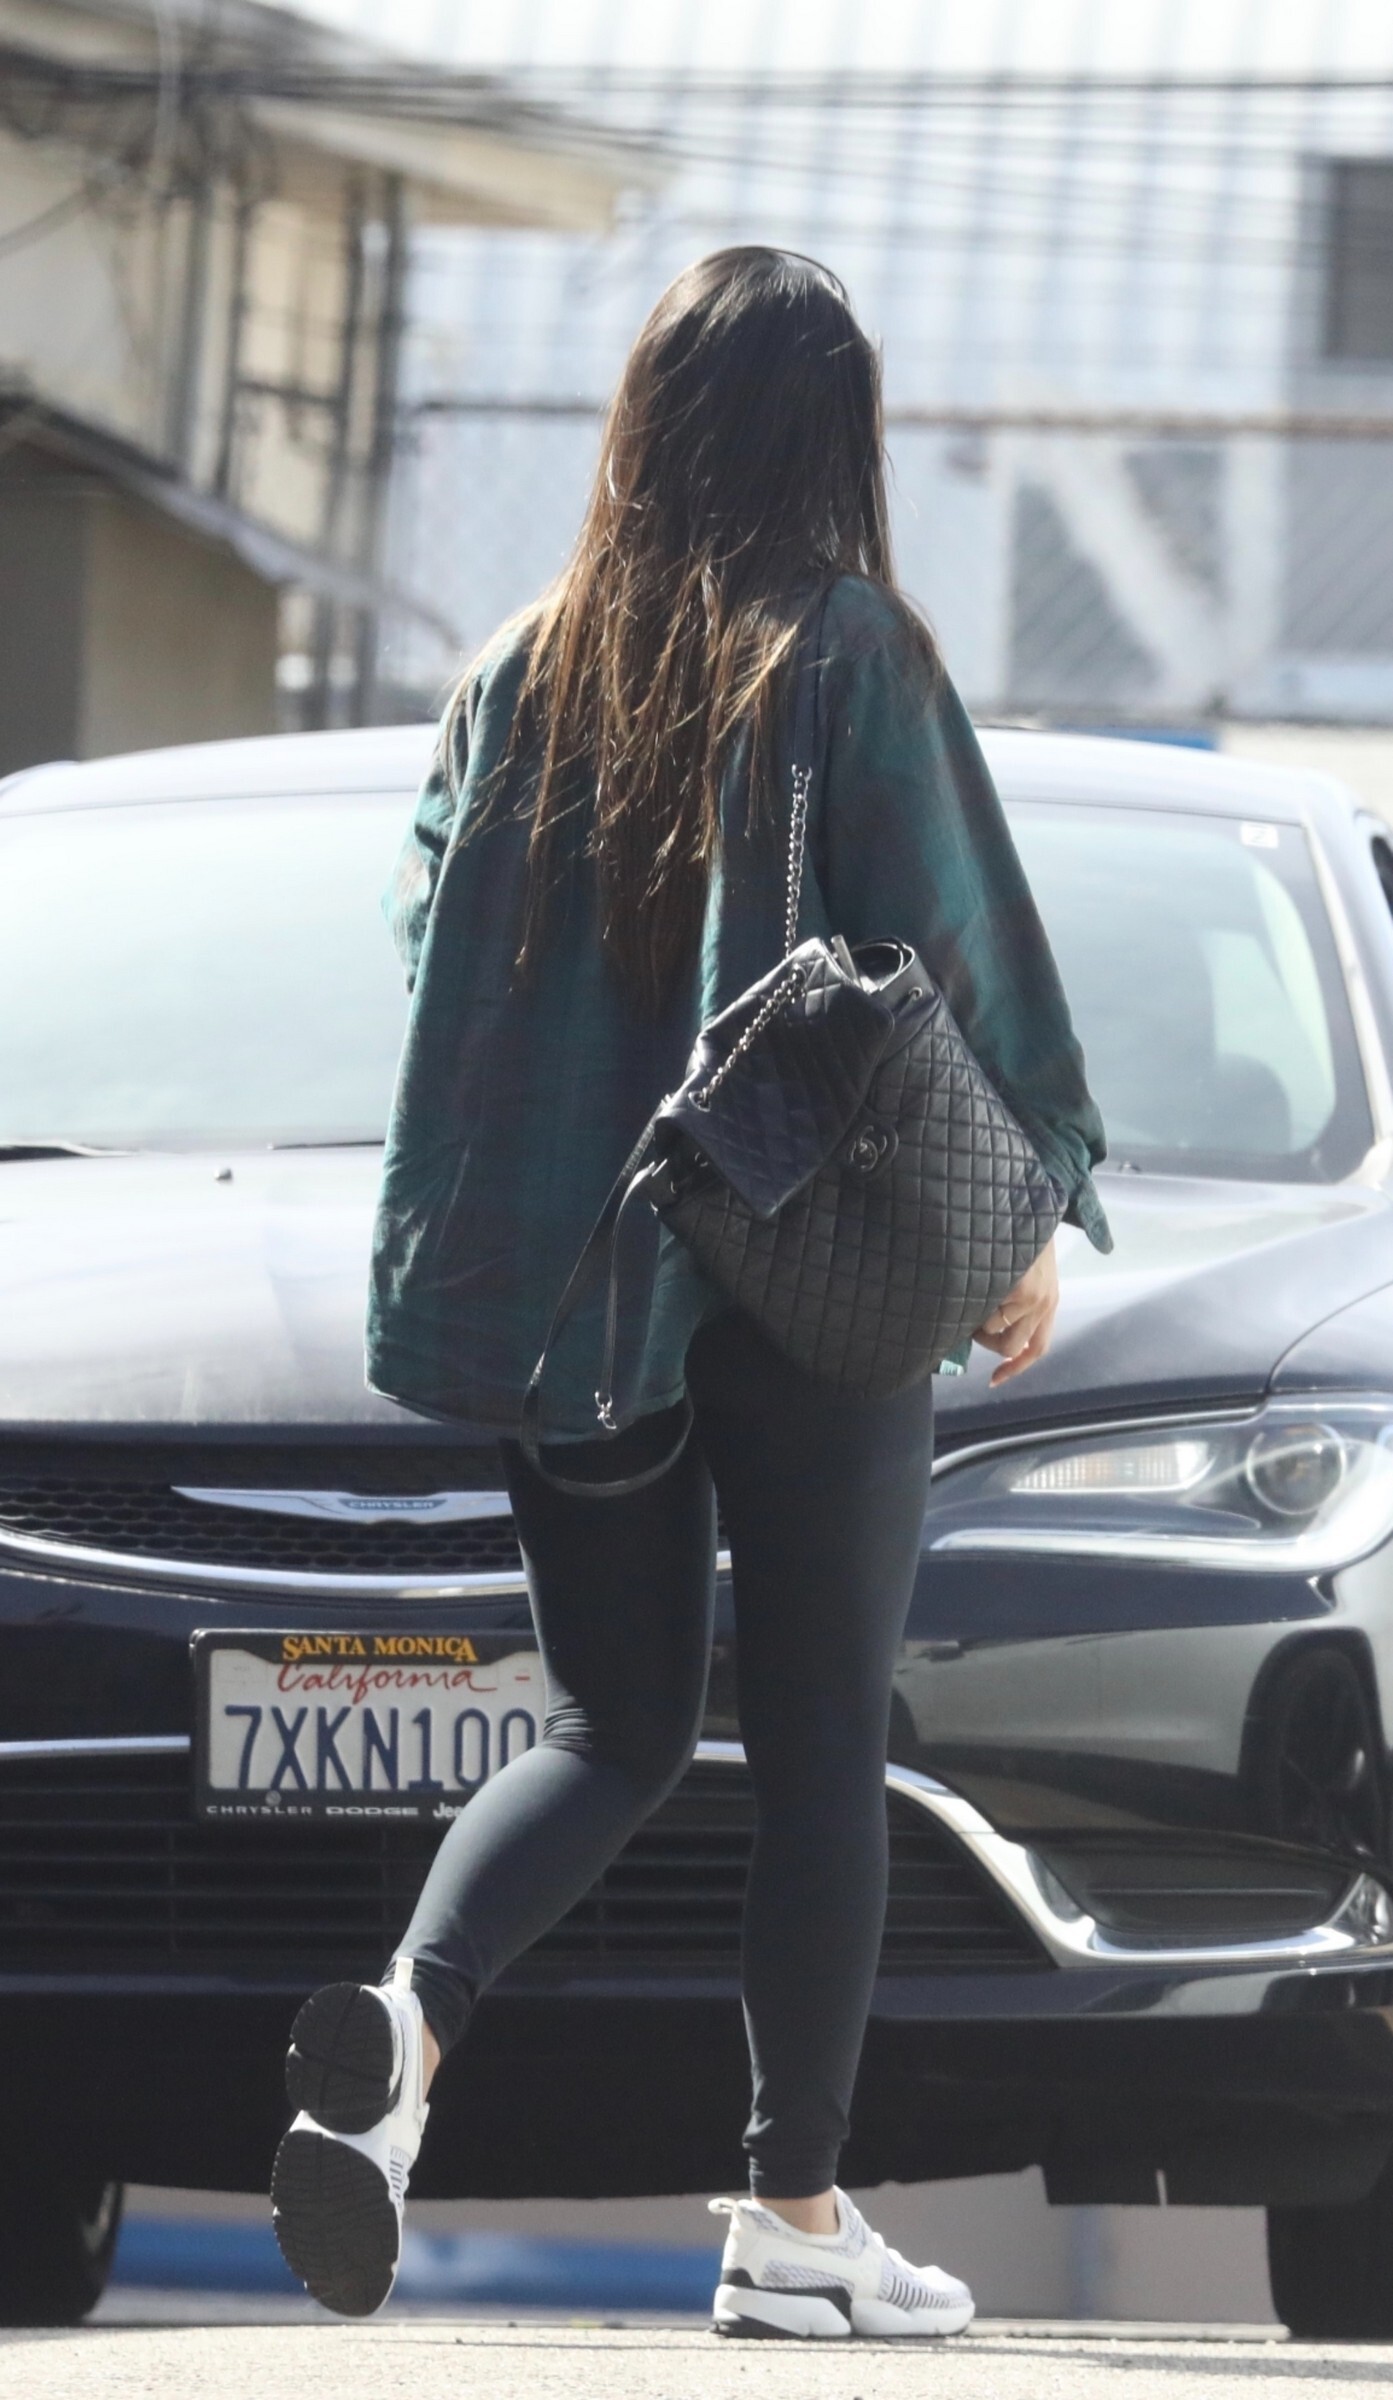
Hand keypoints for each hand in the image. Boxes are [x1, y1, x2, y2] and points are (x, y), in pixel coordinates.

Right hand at [973, 1239, 1058, 1386]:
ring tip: (969, 1291)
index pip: (1037, 1347)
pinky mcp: (1020, 1290)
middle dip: (985, 1340)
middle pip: (1010, 1346)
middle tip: (971, 1319)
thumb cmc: (1018, 1232)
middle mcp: (1044, 1303)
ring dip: (975, 1320)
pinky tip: (970, 1276)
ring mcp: (1033, 1298)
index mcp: (1048, 1301)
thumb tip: (985, 1327)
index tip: (993, 1380)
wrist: (1022, 1201)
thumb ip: (1015, 1297)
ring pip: (992, 1332)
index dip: (1015, 1368)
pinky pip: (985, 1314)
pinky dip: (972, 1302)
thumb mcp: (1026, 1269)